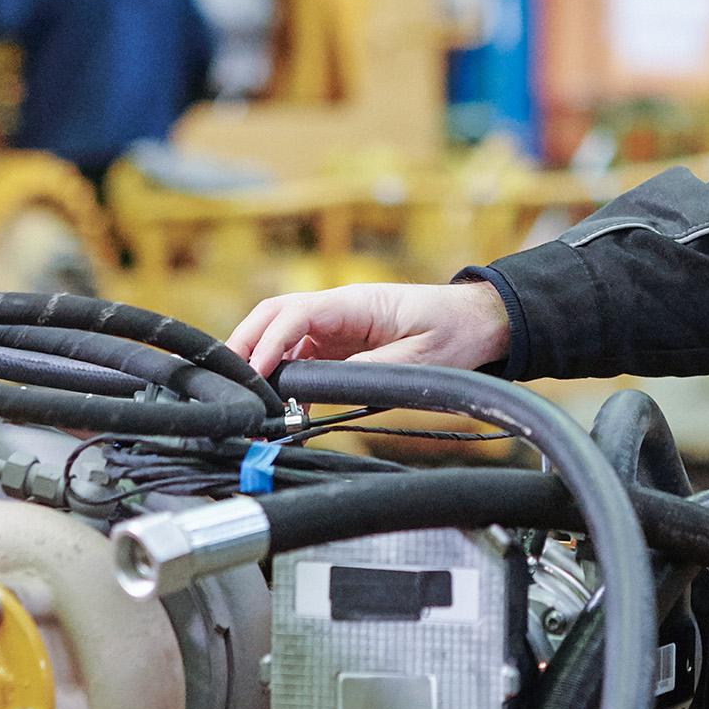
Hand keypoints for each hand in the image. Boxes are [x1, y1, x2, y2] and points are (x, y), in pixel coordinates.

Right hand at [226, 280, 510, 374]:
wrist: (479, 322)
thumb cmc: (455, 332)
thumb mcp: (422, 357)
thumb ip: (374, 370)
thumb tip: (328, 385)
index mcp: (355, 303)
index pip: (294, 314)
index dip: (269, 342)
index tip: (255, 373)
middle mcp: (338, 310)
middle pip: (274, 317)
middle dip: (245, 345)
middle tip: (229, 383)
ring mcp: (337, 325)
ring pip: (281, 336)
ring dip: (260, 362)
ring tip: (248, 400)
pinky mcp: (341, 343)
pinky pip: (301, 354)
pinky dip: (284, 376)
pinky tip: (283, 405)